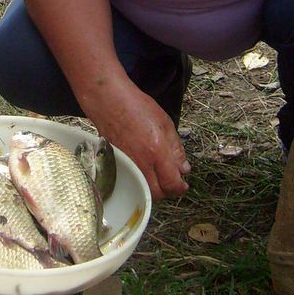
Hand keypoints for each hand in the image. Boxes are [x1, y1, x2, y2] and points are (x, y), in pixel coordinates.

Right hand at [81, 78, 189, 200]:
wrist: (109, 101)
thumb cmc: (137, 107)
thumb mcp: (165, 123)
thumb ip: (176, 149)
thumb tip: (184, 169)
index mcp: (156, 150)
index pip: (171, 182)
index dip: (180, 187)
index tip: (183, 184)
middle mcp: (140, 162)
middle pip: (157, 193)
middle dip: (168, 190)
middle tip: (173, 181)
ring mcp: (126, 166)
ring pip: (143, 190)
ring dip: (154, 188)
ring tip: (159, 175)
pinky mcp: (116, 165)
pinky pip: (131, 182)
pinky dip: (141, 181)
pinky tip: (145, 171)